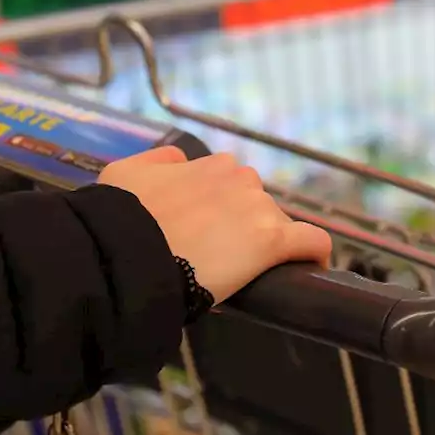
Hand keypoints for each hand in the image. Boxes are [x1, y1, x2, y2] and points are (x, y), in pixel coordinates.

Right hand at [99, 146, 332, 303]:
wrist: (127, 257)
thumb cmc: (119, 220)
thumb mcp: (125, 173)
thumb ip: (158, 162)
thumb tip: (180, 160)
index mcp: (210, 165)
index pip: (230, 186)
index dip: (221, 212)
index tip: (208, 234)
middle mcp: (240, 179)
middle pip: (255, 205)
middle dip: (243, 227)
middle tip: (219, 259)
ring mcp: (258, 209)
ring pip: (279, 225)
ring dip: (267, 244)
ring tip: (247, 274)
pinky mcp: (273, 241)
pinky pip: (312, 242)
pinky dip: (315, 253)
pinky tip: (314, 268)